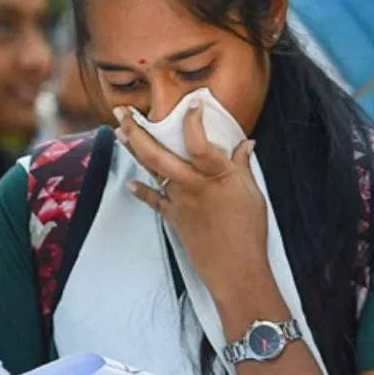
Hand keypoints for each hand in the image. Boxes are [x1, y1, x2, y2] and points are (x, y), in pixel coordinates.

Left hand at [115, 101, 270, 304]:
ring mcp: (179, 201)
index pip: (198, 140)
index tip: (192, 103)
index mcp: (216, 175)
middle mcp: (192, 185)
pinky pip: (154, 200)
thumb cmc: (249, 233)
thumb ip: (243, 166)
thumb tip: (245, 144)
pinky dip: (141, 191)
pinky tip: (130, 182)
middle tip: (123, 112)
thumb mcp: (253, 194)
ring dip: (134, 150)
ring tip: (120, 132)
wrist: (235, 271)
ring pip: (151, 171)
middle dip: (137, 130)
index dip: (193, 119)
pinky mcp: (174, 217)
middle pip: (157, 153)